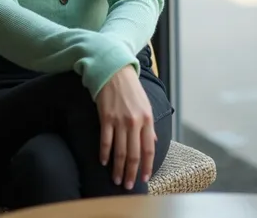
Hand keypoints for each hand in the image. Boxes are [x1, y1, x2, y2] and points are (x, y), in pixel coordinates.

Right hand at [96, 65, 155, 189]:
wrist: (114, 70)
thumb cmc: (131, 88)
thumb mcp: (145, 104)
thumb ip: (149, 125)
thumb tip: (153, 142)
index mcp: (147, 119)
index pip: (148, 149)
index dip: (146, 166)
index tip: (144, 178)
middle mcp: (134, 122)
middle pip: (134, 154)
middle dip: (132, 172)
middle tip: (129, 185)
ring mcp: (119, 120)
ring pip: (120, 151)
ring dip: (118, 168)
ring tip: (117, 179)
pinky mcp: (105, 117)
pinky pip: (105, 140)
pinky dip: (104, 153)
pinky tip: (104, 161)